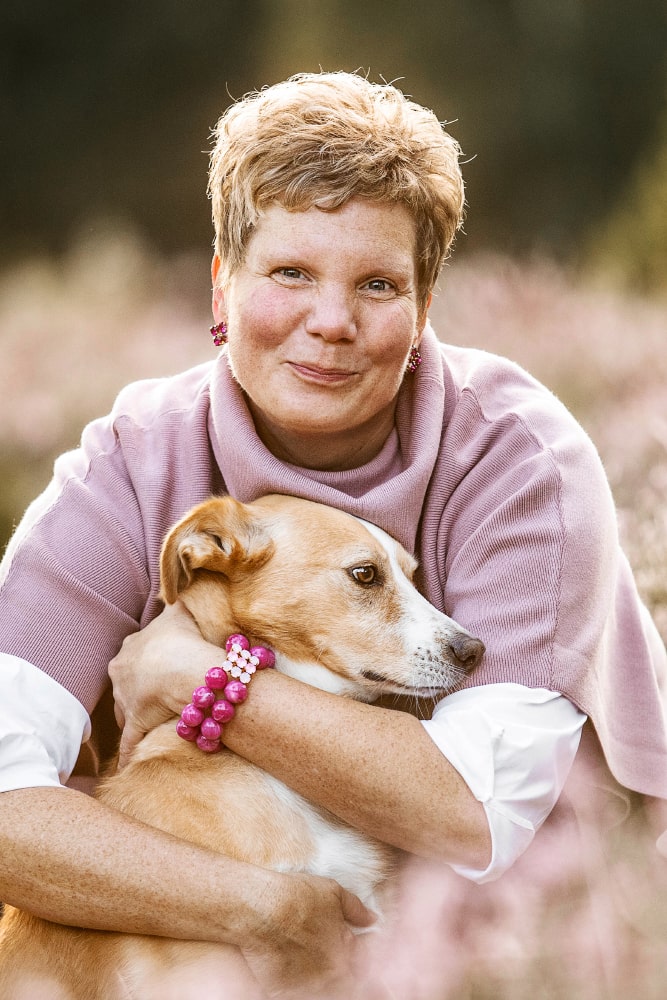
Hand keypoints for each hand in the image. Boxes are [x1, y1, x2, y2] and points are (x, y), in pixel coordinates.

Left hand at [109, 601, 220, 766]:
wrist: (184, 667)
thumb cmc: (183, 637)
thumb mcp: (179, 611)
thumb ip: (178, 601)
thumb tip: (183, 588)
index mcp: (130, 647)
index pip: (134, 654)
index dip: (147, 660)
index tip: (161, 665)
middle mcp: (121, 674)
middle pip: (125, 684)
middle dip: (137, 689)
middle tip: (155, 694)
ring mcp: (126, 701)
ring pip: (124, 711)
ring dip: (133, 717)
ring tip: (149, 722)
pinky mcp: (135, 725)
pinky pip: (129, 743)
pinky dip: (127, 754)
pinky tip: (125, 766)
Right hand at [241, 871, 376, 998]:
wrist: (260, 909)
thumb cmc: (296, 897)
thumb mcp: (332, 892)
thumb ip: (355, 909)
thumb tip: (371, 918)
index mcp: (347, 950)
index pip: (367, 960)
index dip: (364, 951)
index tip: (358, 943)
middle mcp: (333, 973)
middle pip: (349, 980)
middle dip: (347, 970)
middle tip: (328, 952)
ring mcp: (310, 986)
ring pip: (328, 991)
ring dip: (326, 980)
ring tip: (311, 960)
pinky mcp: (286, 993)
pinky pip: (301, 996)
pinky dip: (302, 988)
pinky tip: (296, 971)